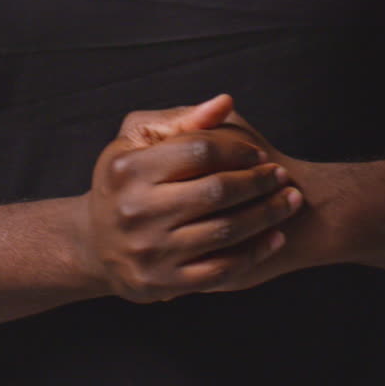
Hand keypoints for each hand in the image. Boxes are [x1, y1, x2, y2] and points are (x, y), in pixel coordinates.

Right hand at [88, 95, 303, 302]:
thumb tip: (224, 102)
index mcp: (128, 169)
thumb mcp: (137, 140)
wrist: (94, 242)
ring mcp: (150, 251)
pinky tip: (275, 237)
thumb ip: (182, 120)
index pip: (199, 150)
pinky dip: (255, 253)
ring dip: (266, 214)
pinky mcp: (163, 282)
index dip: (237, 149)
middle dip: (258, 182)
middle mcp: (135, 211)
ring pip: (225, 231)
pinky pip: (221, 269)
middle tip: (281, 175)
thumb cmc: (126, 180)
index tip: (258, 154)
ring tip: (290, 201)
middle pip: (216, 191)